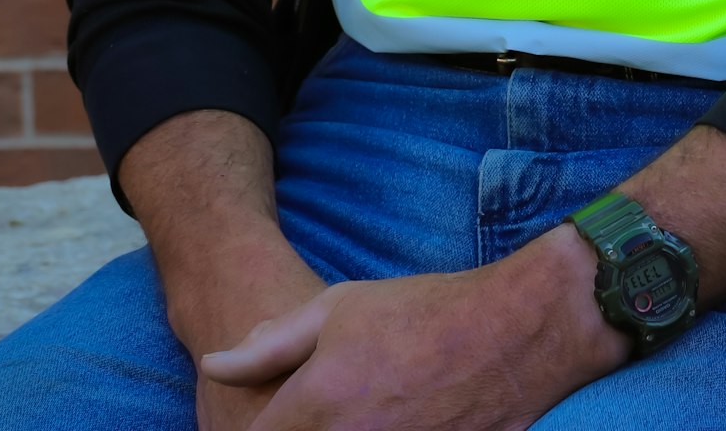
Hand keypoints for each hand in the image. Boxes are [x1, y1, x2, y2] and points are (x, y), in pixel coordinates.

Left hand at [198, 232, 625, 430]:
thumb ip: (269, 344)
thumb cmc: (422, 311)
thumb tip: (213, 363)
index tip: (257, 418)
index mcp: (318, 401)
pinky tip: (373, 422)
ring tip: (342, 415)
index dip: (251, 429)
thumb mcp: (338, 307)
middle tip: (308, 413)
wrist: (512, 333)